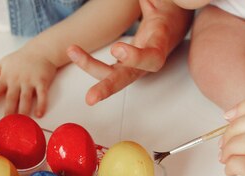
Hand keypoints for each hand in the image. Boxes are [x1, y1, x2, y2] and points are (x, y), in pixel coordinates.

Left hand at [0, 47, 57, 117]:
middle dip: (8, 112)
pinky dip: (41, 105)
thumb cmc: (21, 58)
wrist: (41, 50)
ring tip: (22, 123)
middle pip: (10, 98)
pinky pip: (42, 95)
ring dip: (23, 111)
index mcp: (6, 76)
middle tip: (6, 124)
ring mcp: (29, 81)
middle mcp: (16, 79)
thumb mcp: (3, 62)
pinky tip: (39, 114)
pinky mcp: (42, 81)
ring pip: (25, 98)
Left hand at [68, 0, 191, 104]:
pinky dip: (88, 61)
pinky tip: (73, 50)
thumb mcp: (165, 5)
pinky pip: (105, 67)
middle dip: (108, 87)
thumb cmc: (168, 12)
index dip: (135, 58)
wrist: (172, 24)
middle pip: (127, 77)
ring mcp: (134, 66)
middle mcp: (147, 61)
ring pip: (112, 74)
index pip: (152, 59)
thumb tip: (148, 1)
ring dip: (90, 66)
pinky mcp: (124, 65)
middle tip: (90, 98)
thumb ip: (154, 4)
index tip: (116, 49)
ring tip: (72, 50)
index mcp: (160, 45)